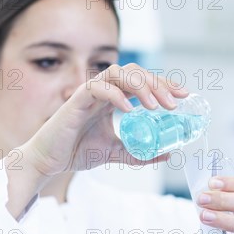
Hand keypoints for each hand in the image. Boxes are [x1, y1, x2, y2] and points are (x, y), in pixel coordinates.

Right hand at [4, 63, 186, 217]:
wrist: (49, 161)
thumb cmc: (77, 151)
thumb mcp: (117, 152)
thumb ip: (140, 152)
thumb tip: (168, 153)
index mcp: (114, 98)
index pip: (143, 81)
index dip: (164, 84)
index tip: (183, 95)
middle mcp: (104, 90)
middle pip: (135, 72)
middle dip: (158, 83)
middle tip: (173, 103)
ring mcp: (90, 92)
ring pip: (118, 72)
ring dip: (140, 86)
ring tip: (154, 106)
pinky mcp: (77, 99)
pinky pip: (98, 87)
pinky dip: (115, 95)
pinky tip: (128, 109)